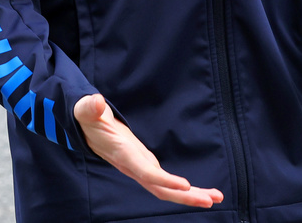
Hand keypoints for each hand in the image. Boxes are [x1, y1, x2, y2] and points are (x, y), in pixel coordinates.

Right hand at [73, 94, 222, 207]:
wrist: (87, 128)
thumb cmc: (88, 118)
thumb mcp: (86, 110)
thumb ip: (89, 107)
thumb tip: (96, 101)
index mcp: (122, 155)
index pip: (145, 172)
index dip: (164, 180)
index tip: (185, 185)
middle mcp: (133, 166)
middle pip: (160, 189)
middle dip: (185, 197)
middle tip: (210, 200)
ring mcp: (141, 167)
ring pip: (166, 188)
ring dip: (190, 195)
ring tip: (215, 197)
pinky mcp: (146, 164)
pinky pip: (166, 182)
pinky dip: (184, 189)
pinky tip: (201, 190)